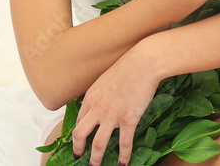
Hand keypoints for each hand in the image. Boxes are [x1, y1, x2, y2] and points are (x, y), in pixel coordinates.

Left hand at [72, 45, 157, 165]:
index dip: (77, 133)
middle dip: (78, 149)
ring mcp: (112, 116)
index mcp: (90, 97)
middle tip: (79, 157)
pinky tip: (124, 164)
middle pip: (80, 134)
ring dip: (96, 159)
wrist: (142, 63)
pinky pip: (124, 143)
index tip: (78, 141)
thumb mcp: (104, 79)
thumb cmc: (126, 68)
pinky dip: (123, 156)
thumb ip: (97, 94)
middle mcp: (97, 108)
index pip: (78, 120)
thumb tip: (89, 102)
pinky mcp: (128, 120)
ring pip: (98, 144)